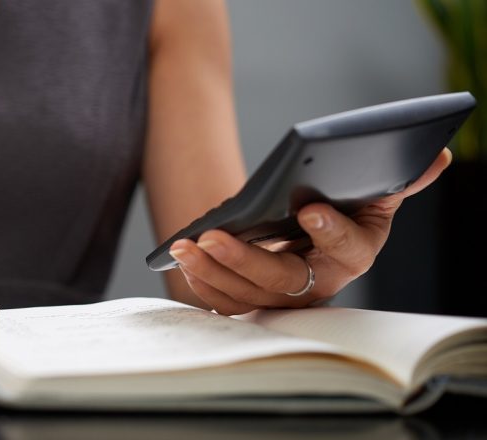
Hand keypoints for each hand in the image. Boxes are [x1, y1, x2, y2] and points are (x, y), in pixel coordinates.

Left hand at [169, 148, 452, 314]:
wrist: (310, 233)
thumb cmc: (342, 208)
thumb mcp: (372, 191)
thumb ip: (398, 178)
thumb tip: (435, 153)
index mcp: (355, 253)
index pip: (348, 249)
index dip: (332, 231)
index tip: (309, 209)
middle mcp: (319, 284)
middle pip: (283, 281)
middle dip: (246, 260)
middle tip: (214, 236)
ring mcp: (284, 298)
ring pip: (246, 295)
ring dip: (213, 271)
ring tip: (186, 245)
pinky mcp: (254, 300)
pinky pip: (226, 302)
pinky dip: (204, 282)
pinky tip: (185, 257)